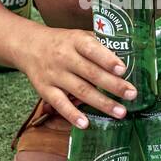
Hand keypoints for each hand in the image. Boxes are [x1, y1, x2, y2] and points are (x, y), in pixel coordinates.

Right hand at [18, 26, 137, 126]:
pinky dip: (72, 115)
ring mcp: (54, 75)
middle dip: (113, 85)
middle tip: (132, 95)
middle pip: (91, 73)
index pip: (92, 49)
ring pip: (80, 91)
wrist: (28, 46)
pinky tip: (85, 124)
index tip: (123, 69)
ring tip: (120, 112)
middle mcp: (64, 58)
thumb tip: (128, 56)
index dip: (107, 60)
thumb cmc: (62, 42)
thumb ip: (99, 45)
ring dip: (101, 103)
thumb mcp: (78, 36)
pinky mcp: (45, 90)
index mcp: (76, 41)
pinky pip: (60, 104)